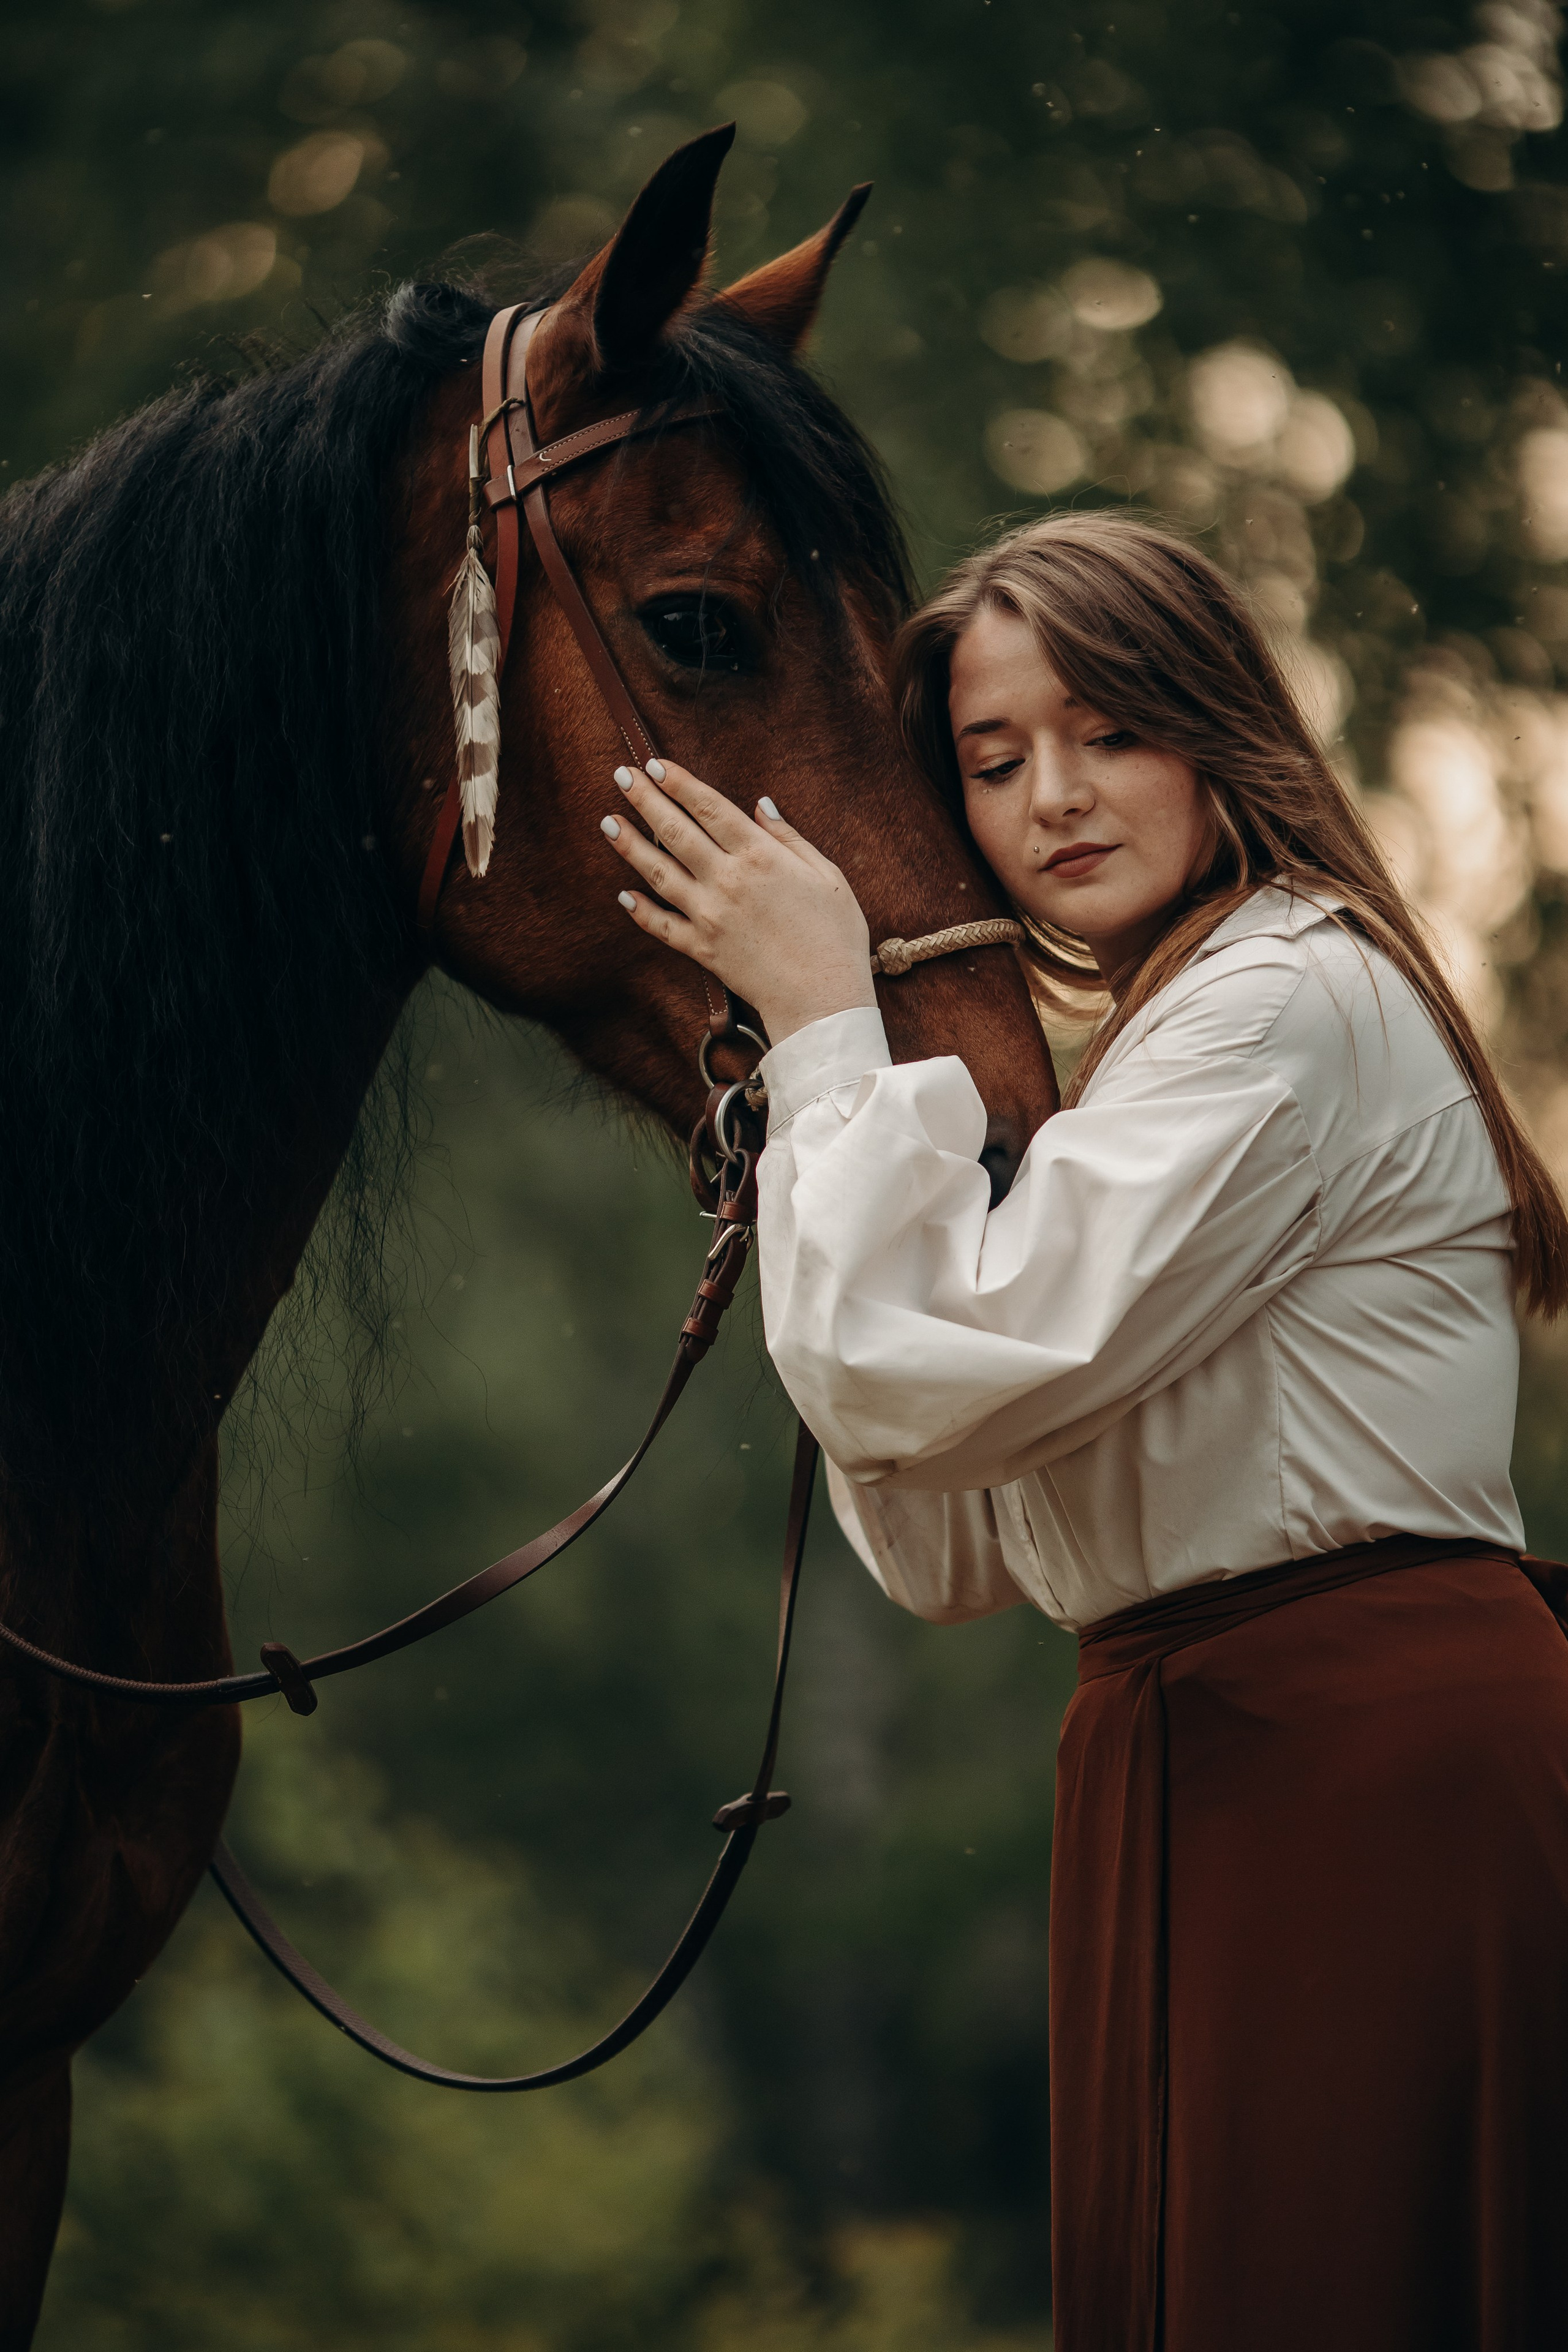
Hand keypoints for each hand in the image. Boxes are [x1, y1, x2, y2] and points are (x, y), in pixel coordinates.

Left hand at [600, 758, 877, 1043]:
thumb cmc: (835, 936)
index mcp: (759, 856)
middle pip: (675, 831)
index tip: (655, 764)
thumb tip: (760, 805)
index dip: (679, 782)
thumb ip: (789, 837)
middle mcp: (727, 880)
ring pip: (658, 872)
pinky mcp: (702, 949)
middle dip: (644, 799)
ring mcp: (709, 916)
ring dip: (629, 845)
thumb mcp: (827, 875)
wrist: (823, 999)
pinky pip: (662, 926)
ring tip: (608, 822)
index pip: (709, 807)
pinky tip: (625, 894)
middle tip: (621, 775)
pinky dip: (640, 910)